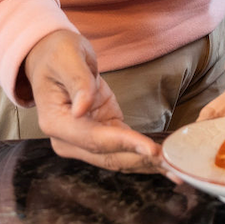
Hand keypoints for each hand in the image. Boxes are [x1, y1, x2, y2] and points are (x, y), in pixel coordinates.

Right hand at [23, 30, 168, 173]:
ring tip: (174, 170)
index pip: (94, 139)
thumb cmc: (57, 53)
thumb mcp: (67, 58)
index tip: (151, 150)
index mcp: (56, 122)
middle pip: (108, 156)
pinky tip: (163, 159)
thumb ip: (77, 82)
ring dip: (145, 164)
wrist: (50, 55)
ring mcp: (83, 139)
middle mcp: (68, 139)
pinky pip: (122, 147)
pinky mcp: (100, 132)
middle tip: (173, 167)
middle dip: (141, 161)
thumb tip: (82, 109)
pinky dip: (142, 153)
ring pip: (117, 157)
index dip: (124, 145)